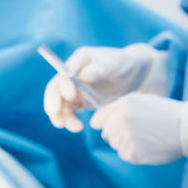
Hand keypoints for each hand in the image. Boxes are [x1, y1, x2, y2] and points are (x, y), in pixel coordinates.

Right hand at [44, 43, 167, 131]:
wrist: (134, 74)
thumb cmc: (124, 64)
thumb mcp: (116, 64)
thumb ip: (101, 69)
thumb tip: (84, 76)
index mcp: (79, 60)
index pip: (65, 73)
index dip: (63, 85)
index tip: (71, 96)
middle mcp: (71, 74)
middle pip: (55, 89)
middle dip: (53, 101)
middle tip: (55, 114)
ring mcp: (74, 88)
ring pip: (60, 103)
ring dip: (61, 116)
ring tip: (74, 127)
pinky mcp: (80, 101)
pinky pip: (69, 112)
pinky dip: (69, 120)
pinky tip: (77, 127)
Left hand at [89, 93, 187, 164]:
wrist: (187, 128)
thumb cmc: (165, 113)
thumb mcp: (140, 101)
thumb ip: (116, 109)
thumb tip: (94, 123)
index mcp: (122, 106)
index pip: (98, 120)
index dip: (104, 124)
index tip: (115, 126)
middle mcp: (121, 121)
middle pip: (107, 134)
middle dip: (118, 134)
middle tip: (140, 131)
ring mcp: (126, 138)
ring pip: (116, 145)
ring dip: (128, 144)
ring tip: (147, 138)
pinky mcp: (134, 153)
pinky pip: (126, 155)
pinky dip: (135, 154)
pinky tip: (149, 146)